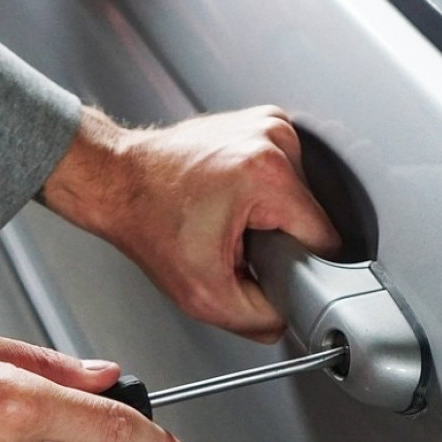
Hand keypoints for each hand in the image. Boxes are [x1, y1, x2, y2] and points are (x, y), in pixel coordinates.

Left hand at [42, 106, 340, 342]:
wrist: (117, 181)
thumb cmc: (148, 222)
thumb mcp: (204, 295)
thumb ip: (259, 319)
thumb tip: (289, 318)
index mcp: (268, 174)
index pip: (325, 239)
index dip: (298, 266)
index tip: (265, 266)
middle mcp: (274, 138)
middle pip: (311, 216)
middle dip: (280, 239)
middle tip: (235, 242)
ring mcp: (268, 124)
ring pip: (300, 196)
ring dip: (272, 216)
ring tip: (229, 218)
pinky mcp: (261, 122)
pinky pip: (285, 174)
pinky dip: (264, 193)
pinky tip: (231, 198)